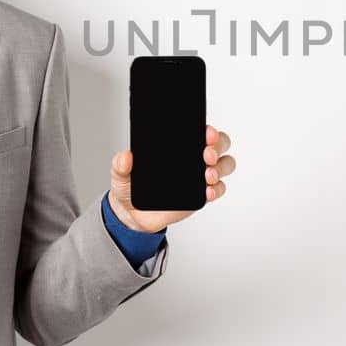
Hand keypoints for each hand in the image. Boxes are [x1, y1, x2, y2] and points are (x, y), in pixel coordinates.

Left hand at [107, 124, 234, 232]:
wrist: (134, 216)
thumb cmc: (132, 188)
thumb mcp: (121, 174)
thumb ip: (120, 165)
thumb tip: (126, 156)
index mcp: (178, 146)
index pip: (200, 131)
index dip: (208, 129)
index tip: (206, 132)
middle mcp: (194, 158)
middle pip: (220, 144)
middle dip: (218, 146)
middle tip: (206, 154)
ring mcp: (200, 176)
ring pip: (225, 164)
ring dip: (220, 167)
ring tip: (208, 176)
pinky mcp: (202, 195)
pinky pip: (219, 189)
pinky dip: (218, 189)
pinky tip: (208, 192)